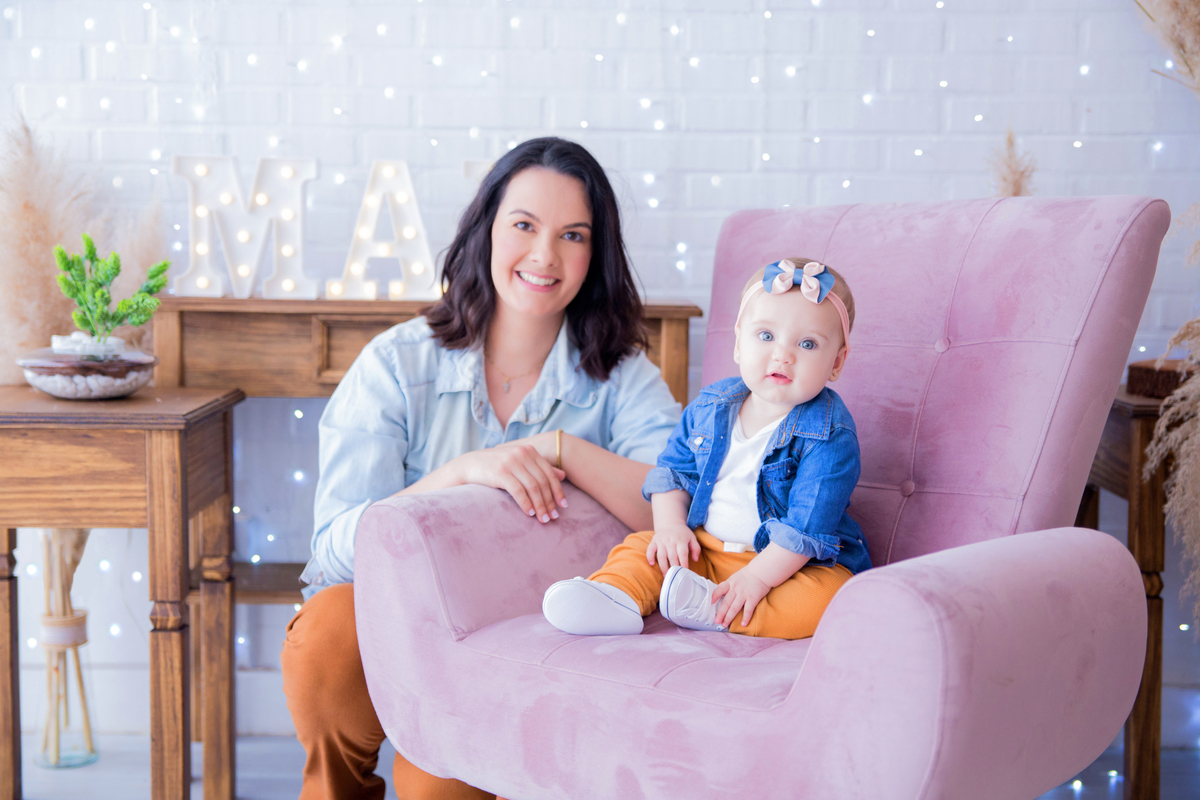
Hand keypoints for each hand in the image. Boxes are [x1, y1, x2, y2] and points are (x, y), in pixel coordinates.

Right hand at [452, 442, 566, 522]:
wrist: (469, 464)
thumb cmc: (497, 466)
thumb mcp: (519, 463)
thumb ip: (539, 467)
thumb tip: (563, 475)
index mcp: (529, 450)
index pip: (549, 473)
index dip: (558, 490)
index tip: (563, 506)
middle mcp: (522, 454)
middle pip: (542, 481)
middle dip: (550, 501)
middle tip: (554, 517)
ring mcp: (511, 462)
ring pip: (533, 487)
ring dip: (540, 506)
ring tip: (543, 519)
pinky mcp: (500, 472)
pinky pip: (518, 491)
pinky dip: (526, 503)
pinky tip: (529, 514)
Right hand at [646, 523, 699, 574]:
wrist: (670, 523)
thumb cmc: (682, 534)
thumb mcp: (692, 538)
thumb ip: (696, 549)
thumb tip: (695, 560)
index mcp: (681, 540)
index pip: (683, 553)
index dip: (684, 563)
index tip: (685, 572)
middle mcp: (670, 541)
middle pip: (672, 556)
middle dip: (674, 567)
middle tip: (675, 576)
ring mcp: (661, 541)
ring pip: (661, 555)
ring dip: (663, 566)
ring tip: (666, 575)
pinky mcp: (654, 541)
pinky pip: (650, 549)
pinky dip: (649, 557)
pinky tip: (651, 564)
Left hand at [711, 567, 770, 628]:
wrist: (762, 571)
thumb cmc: (748, 574)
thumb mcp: (735, 577)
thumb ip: (729, 586)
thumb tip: (721, 595)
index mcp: (730, 583)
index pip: (720, 589)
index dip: (714, 596)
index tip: (710, 603)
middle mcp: (735, 589)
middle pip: (726, 603)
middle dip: (720, 613)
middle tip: (716, 621)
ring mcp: (744, 594)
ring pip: (734, 608)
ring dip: (729, 617)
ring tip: (724, 624)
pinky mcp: (753, 598)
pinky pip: (748, 610)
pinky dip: (745, 617)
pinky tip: (743, 624)